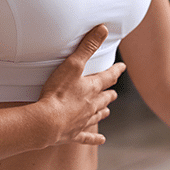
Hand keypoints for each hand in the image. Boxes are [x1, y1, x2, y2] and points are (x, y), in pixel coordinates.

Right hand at [38, 24, 125, 145]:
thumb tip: (103, 28)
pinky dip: (94, 139)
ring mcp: (83, 121)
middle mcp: (91, 105)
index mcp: (92, 88)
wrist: (46, 122)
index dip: (115, 71)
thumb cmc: (58, 93)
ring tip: (108, 110)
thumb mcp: (72, 64)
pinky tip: (102, 140)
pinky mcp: (73, 134)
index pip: (108, 77)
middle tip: (114, 92)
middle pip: (104, 98)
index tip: (122, 67)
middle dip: (109, 93)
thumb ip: (87, 46)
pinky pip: (87, 137)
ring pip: (97, 115)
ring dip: (103, 111)